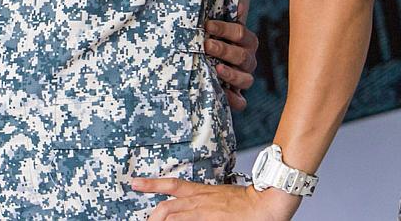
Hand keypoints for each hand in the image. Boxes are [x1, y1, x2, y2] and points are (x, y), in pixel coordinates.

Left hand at [135, 181, 298, 219]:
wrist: (265, 202)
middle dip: (152, 216)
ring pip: (171, 216)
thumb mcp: (221, 195)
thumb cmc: (247, 200)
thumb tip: (195, 206)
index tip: (135, 183)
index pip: (171, 185)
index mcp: (200, 192)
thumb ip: (205, 200)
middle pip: (165, 208)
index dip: (151, 184)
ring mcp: (203, 212)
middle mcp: (198, 201)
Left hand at [204, 20, 257, 111]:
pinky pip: (241, 102)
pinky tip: (223, 93)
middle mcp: (248, 60)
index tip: (208, 26)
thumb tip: (235, 3)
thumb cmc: (212, 38)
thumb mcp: (216, 27)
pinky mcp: (237, 95)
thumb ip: (223, 17)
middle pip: (243, 56)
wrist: (210, 57)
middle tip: (207, 46)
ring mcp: (244, 78)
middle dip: (224, 50)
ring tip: (217, 69)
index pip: (241, 33)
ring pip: (246, 79)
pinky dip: (234, 100)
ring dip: (232, 74)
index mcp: (247, 41)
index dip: (225, 29)